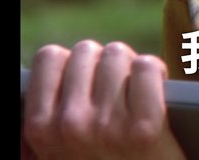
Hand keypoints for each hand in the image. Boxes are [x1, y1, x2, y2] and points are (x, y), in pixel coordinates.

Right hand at [22, 40, 185, 159]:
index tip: (87, 76)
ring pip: (118, 55)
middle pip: (88, 50)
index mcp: (40, 128)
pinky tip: (158, 88)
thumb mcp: (57, 149)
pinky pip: (146, 68)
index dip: (72, 63)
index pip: (49, 58)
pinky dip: (155, 73)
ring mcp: (106, 125)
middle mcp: (69, 124)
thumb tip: (61, 66)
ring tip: (137, 89)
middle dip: (105, 64)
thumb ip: (54, 112)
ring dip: (131, 67)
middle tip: (118, 86)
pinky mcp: (144, 128)